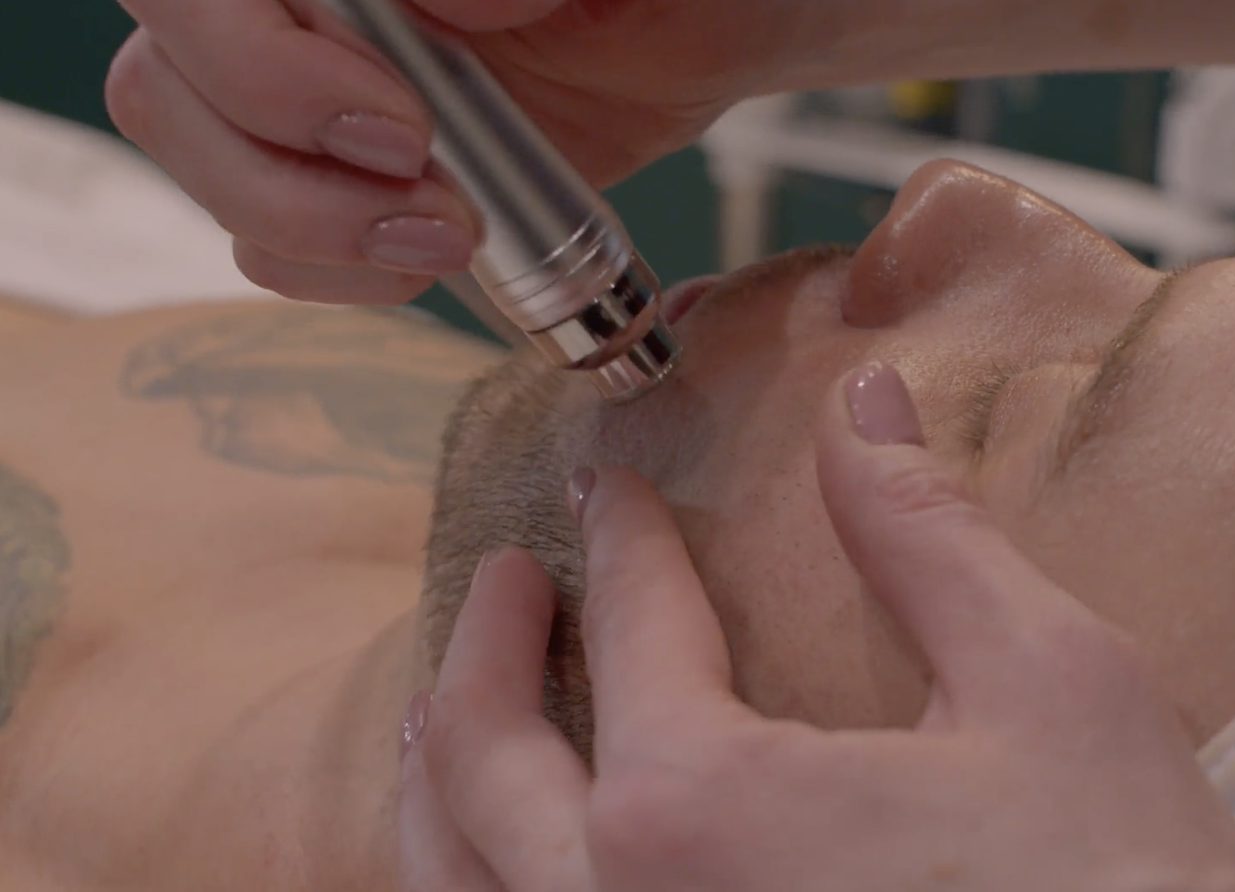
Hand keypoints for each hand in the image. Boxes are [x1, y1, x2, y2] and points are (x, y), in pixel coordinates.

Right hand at [103, 0, 823, 305]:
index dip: (253, 60)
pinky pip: (272, 238)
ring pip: (203, 162)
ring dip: (312, 229)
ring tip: (452, 237)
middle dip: (279, 165)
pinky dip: (344, 269)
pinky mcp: (343, 168)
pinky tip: (438, 256)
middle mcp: (303, 2)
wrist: (713, 29)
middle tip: (433, 199)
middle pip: (165, 79)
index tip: (399, 124)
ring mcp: (307, 79)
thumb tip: (449, 3)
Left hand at [395, 361, 1234, 891]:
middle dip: (483, 653)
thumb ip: (925, 537)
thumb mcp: (1048, 686)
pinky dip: (486, 888)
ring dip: (442, 786)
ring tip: (444, 718)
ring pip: (461, 888)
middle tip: (507, 582)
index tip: (611, 497)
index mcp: (698, 810)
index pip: (638, 634)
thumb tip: (866, 407)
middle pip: (486, 766)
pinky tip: (517, 866)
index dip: (626, 547)